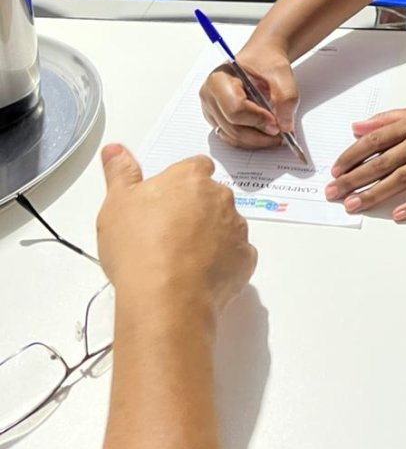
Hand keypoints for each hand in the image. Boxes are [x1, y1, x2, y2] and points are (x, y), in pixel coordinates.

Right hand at [96, 146, 256, 315]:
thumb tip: (116, 150)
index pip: (195, 167)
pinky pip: (236, 256)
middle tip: (168, 234)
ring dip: (210, 237)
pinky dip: (222, 263)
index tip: (166, 201)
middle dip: (196, 211)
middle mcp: (220, 197)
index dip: (181, 184)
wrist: (165, 298)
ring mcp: (237, 229)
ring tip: (180, 260)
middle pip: (212, 197)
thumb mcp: (117, 204)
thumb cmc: (139, 248)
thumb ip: (120, 172)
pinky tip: (198, 276)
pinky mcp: (245, 259)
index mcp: (191, 178)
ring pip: (226, 226)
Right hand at [199, 41, 297, 148]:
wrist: (261, 60)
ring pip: (233, 138)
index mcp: (218, 79)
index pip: (235, 109)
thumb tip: (285, 125)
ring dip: (257, 140)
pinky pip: (233, 139)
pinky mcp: (219, 121)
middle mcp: (210, 97)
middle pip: (233, 128)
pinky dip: (252, 141)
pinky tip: (266, 133)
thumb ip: (286, 97)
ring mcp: (212, 111)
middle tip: (282, 132)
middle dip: (260, 134)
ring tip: (276, 134)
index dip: (258, 119)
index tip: (277, 122)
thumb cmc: (265, 61)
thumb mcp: (281, 72)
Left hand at [325, 98, 405, 220]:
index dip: (352, 156)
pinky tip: (399, 215)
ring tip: (354, 204)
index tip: (335, 171)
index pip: (374, 141)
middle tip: (333, 192)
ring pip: (402, 179)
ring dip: (376, 193)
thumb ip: (387, 120)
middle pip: (383, 163)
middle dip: (354, 179)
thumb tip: (356, 127)